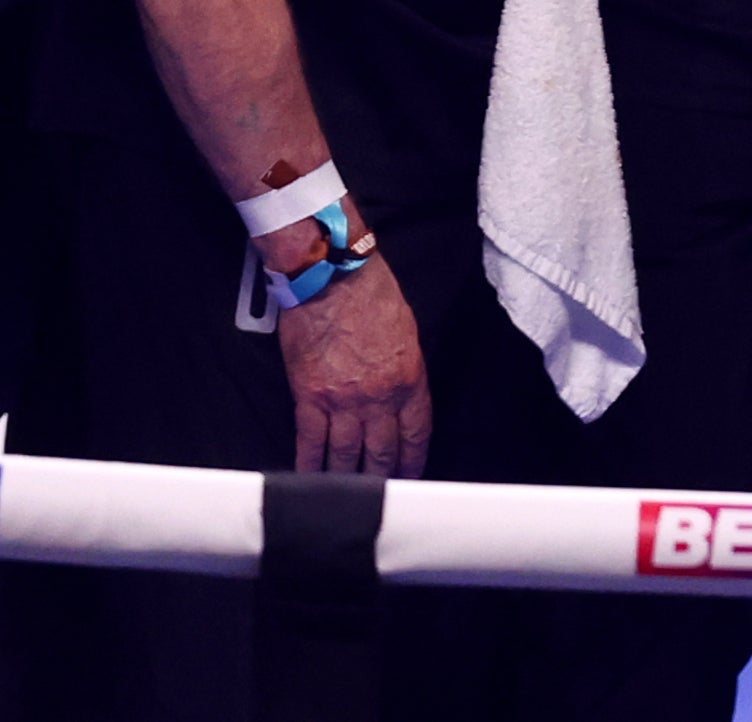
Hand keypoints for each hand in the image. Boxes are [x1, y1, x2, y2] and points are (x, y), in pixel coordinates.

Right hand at [277, 252, 430, 476]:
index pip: (417, 432)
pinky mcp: (309, 397)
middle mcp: (379, 396)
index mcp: (410, 378)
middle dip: (383, 476)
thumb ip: (405, 370)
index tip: (412, 476)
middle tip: (381, 498)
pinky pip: (310, 440)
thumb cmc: (373, 296)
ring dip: (346, 478)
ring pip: (346, 453)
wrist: (332, 279)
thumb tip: (399, 396)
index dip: (414, 459)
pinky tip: (309, 479)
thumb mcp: (407, 333)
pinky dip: (309, 463)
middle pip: (383, 450)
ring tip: (346, 498)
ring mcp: (343, 400)